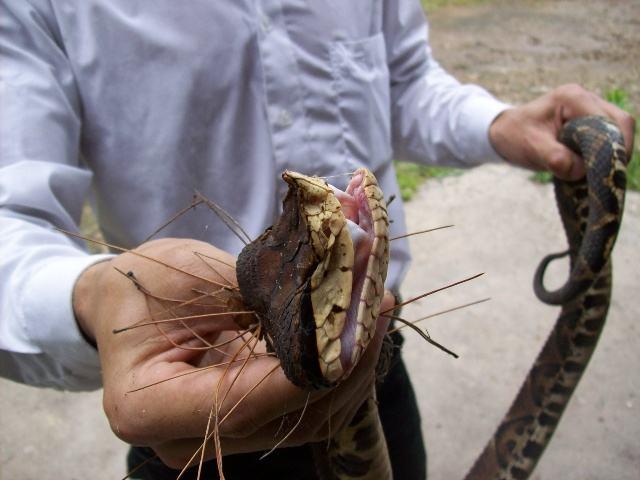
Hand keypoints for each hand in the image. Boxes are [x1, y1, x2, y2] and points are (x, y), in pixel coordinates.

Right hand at [73, 238, 392, 468]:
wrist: (129, 302)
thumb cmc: (147, 284)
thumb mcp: (192, 276)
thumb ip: (260, 292)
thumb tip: (336, 289)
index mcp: (147, 406)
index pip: (242, 404)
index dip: (304, 373)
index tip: (354, 330)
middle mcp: (184, 438)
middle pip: (286, 419)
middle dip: (344, 364)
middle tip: (378, 306)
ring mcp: (220, 436)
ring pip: (309, 419)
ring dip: (351, 367)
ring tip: (378, 311)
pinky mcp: (248, 423)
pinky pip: (305, 408)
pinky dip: (337, 372)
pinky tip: (358, 331)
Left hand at [489, 83, 634, 179]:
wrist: (504, 133)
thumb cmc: (515, 136)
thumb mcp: (531, 147)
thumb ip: (556, 158)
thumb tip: (581, 170)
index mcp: (573, 98)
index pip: (610, 121)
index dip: (614, 147)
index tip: (606, 171)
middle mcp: (586, 99)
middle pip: (621, 123)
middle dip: (617, 150)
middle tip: (605, 175)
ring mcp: (589, 109)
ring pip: (618, 131)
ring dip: (611, 153)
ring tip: (596, 173)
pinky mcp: (589, 122)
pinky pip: (608, 138)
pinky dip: (603, 154)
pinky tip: (591, 168)